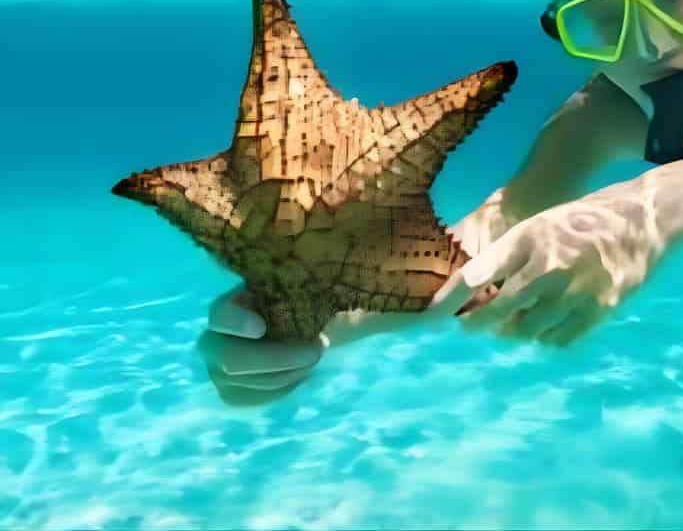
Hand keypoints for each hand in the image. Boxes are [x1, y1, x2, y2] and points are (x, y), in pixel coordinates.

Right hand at [196, 288, 323, 405]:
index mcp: (224, 310)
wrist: (291, 332)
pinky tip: (301, 371)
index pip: (221, 317)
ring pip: (256, 381)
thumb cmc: (291, 306)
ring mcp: (217, 373)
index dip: (237, 323)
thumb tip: (314, 279)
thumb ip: (296, 289)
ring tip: (316, 355)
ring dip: (293, 371)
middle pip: (232, 360)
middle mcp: (210, 342)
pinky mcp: (233, 396)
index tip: (261, 327)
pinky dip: (289, 385)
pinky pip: (262, 397)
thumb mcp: (292, 293)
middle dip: (280, 357)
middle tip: (318, 348)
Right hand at [198, 286, 451, 405]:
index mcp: (261, 284)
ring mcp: (238, 345)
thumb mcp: (400, 286)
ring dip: (270, 379)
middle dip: (267, 360)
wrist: (357, 301)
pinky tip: (300, 380)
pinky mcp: (244, 372)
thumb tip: (464, 291)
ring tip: (311, 364)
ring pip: (226, 378)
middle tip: (317, 350)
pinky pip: (237, 398)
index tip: (268, 320)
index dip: (233, 319)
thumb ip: (429, 288)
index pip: (218, 309)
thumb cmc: (376, 288)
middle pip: (218, 354)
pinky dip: (266, 395)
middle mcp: (241, 314)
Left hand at [436, 182, 665, 344]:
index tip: (435, 313)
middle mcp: (549, 265)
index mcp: (530, 237)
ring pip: (528, 329)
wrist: (642, 219)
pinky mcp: (599, 309)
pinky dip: (546, 338)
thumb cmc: (582, 220)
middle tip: (469, 327)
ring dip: (513, 331)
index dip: (453, 297)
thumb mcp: (539, 225)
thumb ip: (509, 255)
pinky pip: (559, 338)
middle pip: (499, 308)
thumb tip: (475, 288)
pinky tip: (543, 327)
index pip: (479, 273)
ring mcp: (575, 290)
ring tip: (510, 326)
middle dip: (478, 322)